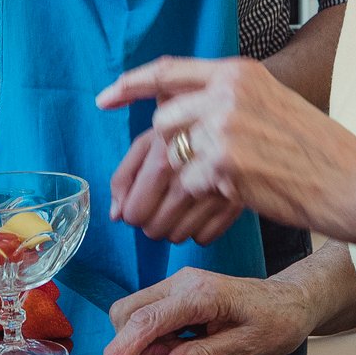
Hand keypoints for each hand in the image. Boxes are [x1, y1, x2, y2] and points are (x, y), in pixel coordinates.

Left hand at [97, 57, 355, 246]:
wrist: (355, 183)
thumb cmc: (322, 154)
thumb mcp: (275, 106)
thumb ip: (231, 103)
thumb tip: (184, 117)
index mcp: (239, 73)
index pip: (170, 70)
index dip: (132, 84)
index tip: (105, 98)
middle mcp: (228, 92)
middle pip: (163, 121)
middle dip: (161, 155)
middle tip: (167, 183)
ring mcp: (225, 126)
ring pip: (172, 156)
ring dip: (175, 184)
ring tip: (189, 204)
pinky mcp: (226, 164)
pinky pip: (190, 185)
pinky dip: (198, 202)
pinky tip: (221, 208)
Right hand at [104, 268, 326, 354]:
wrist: (293, 300)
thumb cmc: (277, 321)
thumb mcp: (246, 346)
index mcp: (199, 294)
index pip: (147, 319)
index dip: (122, 348)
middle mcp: (181, 283)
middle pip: (129, 312)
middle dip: (124, 345)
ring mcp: (178, 287)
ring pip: (134, 313)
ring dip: (137, 344)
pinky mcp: (179, 296)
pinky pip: (150, 317)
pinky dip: (150, 340)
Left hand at [106, 125, 246, 245]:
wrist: (241, 116)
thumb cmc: (185, 129)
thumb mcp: (151, 138)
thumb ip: (125, 173)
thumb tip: (115, 216)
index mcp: (164, 149)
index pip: (134, 210)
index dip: (133, 210)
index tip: (140, 200)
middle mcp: (191, 171)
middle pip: (154, 228)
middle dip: (150, 220)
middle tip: (159, 200)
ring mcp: (217, 188)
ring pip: (178, 236)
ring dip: (173, 225)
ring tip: (181, 201)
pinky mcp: (238, 201)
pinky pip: (205, 238)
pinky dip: (199, 229)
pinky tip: (201, 206)